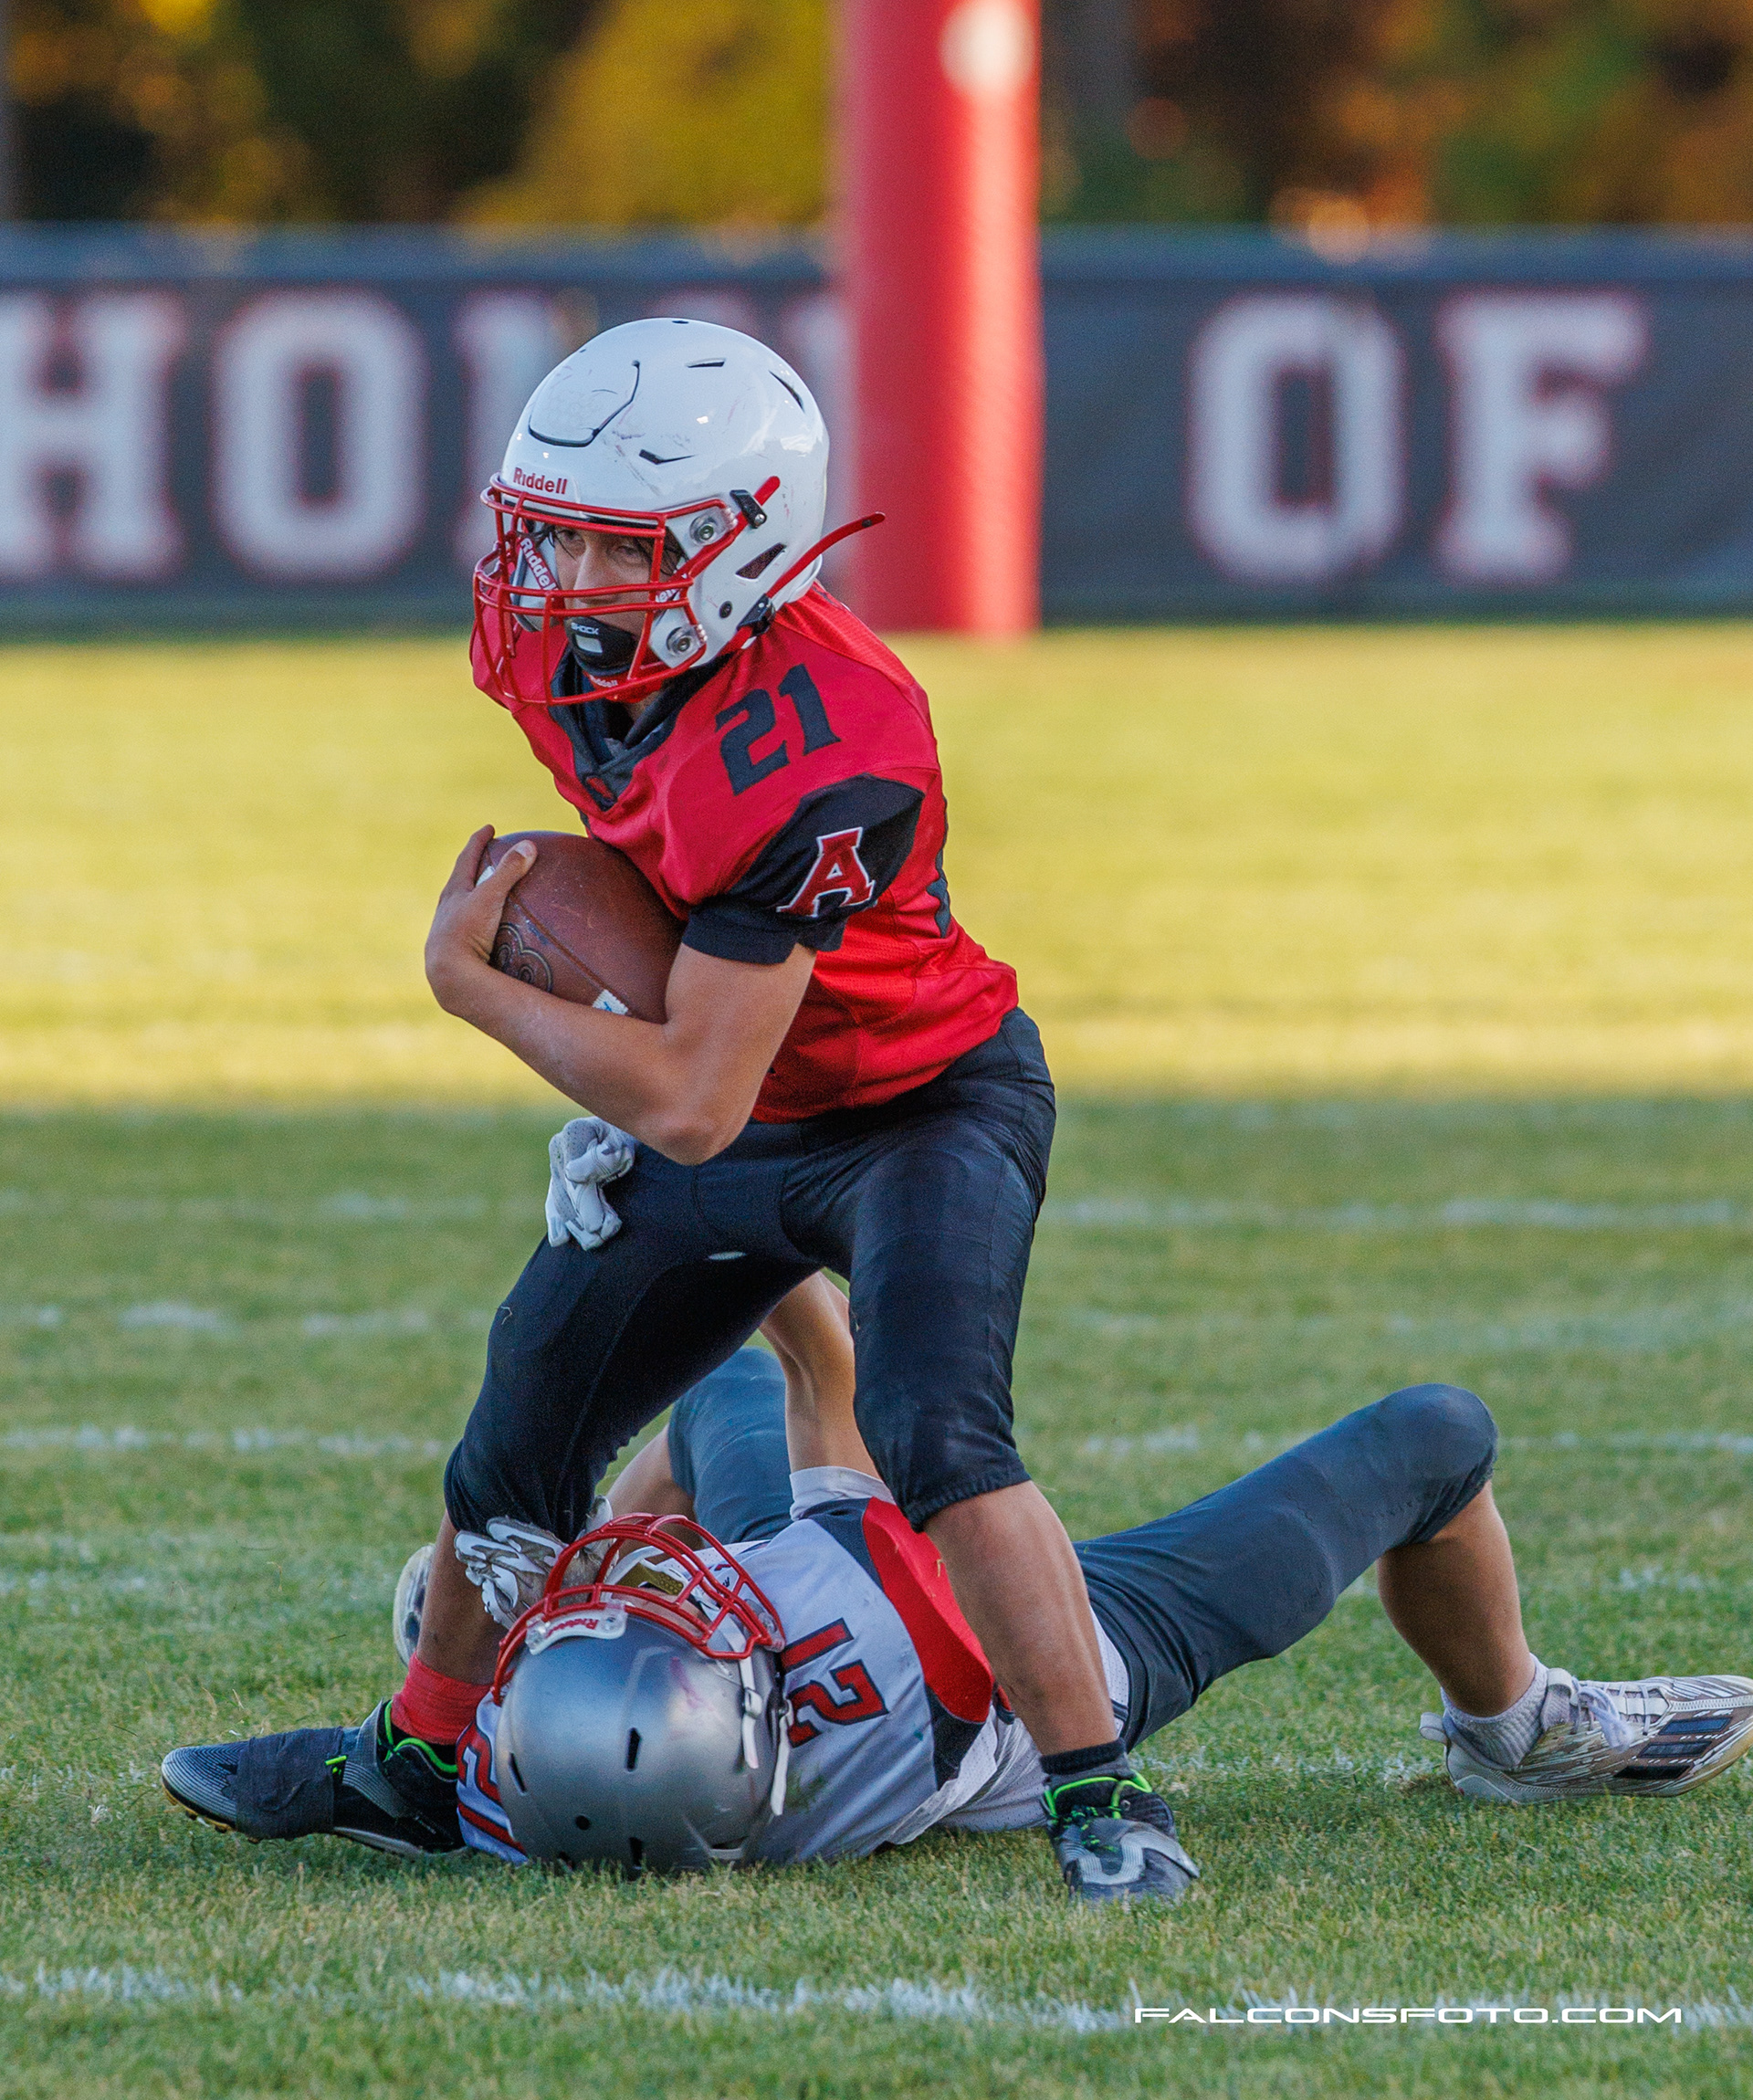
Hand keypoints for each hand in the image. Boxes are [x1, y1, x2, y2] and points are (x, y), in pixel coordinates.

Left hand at [424, 826, 534, 1013]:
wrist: (449, 975)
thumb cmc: (467, 933)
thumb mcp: (490, 898)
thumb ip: (509, 872)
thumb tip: (529, 845)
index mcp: (453, 892)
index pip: (466, 858)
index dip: (479, 841)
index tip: (489, 828)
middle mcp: (447, 909)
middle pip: (460, 881)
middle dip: (472, 867)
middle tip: (486, 858)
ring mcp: (448, 932)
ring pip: (460, 907)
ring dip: (473, 898)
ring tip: (486, 896)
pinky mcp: (455, 952)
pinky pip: (468, 932)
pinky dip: (479, 925)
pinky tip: (489, 935)